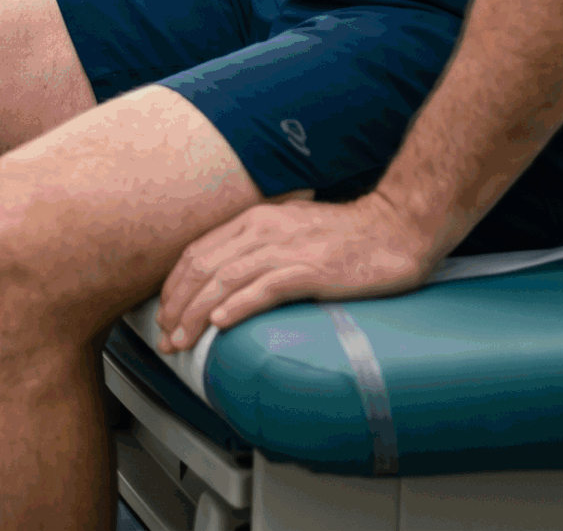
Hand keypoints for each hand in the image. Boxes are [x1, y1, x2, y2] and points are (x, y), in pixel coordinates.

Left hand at [154, 193, 440, 352]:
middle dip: (177, 306)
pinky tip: (220, 325)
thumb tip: (226, 284)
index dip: (174, 285)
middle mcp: (263, 230)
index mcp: (254, 220)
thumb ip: (258, 248)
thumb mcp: (290, 230)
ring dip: (196, 314)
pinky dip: (238, 306)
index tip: (164, 313)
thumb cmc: (347, 236)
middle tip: (165, 338)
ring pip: (225, 281)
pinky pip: (265, 288)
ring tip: (181, 341)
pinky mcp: (311, 270)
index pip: (197, 252)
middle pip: (202, 268)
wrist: (397, 228)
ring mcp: (286, 249)